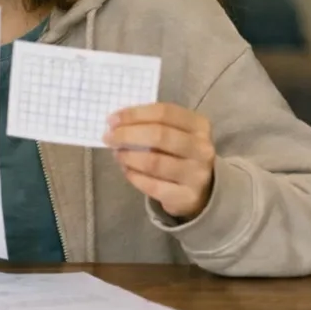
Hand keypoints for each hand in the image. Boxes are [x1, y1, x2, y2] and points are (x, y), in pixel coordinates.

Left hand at [103, 103, 215, 220]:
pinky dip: (134, 176)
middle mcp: (202, 149)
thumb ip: (151, 124)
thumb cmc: (179, 153)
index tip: (112, 119)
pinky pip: (152, 185)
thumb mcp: (175, 133)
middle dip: (127, 135)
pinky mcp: (186, 197)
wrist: (200, 190)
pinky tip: (127, 170)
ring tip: (117, 154)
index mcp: (199, 126)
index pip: (165, 113)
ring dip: (128, 156)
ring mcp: (196, 174)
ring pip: (154, 162)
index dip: (135, 114)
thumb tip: (116, 122)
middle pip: (159, 135)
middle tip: (109, 137)